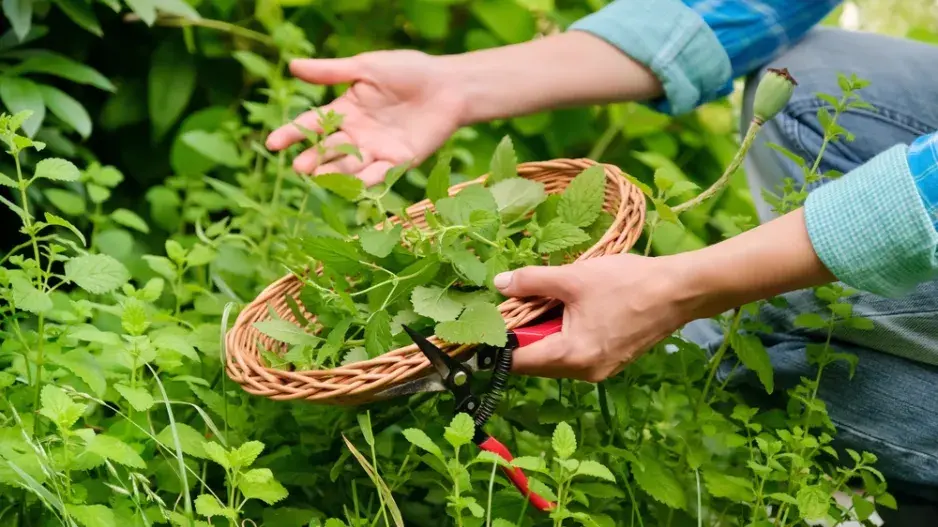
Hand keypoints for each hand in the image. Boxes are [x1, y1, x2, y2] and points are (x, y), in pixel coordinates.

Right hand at [266, 50, 465, 184]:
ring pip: (350, 165)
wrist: (449, 85)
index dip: (292, 133)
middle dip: (313, 158)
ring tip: (317, 175)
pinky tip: (352, 185)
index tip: (272, 143)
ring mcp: (377, 149)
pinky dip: (366, 180)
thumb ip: (332, 72)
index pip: (313, 124)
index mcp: (346, 110)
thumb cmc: (408, 70)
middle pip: (329, 149)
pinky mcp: (399, 162)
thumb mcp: (367, 68)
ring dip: (334, 172)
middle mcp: (357, 134)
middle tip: (298, 167)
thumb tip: (293, 66)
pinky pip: (379, 174)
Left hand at [494, 254, 691, 381]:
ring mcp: (600, 369)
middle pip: (536, 361)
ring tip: (545, 301)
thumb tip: (499, 285)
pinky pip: (575, 352)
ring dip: (544, 333)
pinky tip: (568, 309)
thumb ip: (531, 282)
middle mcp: (584, 372)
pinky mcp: (611, 361)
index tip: (488, 322)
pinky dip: (564, 334)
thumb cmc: (626, 283)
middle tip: (517, 303)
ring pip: (555, 356)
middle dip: (522, 334)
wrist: (679, 291)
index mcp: (571, 357)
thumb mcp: (572, 277)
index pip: (518, 361)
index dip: (499, 343)